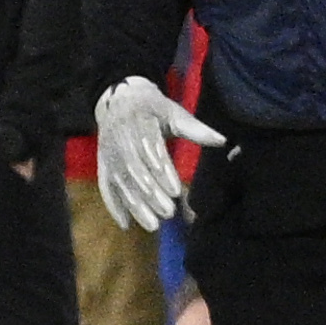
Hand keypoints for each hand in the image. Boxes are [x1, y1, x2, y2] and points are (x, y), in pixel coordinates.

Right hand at [95, 72, 220, 229]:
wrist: (119, 99)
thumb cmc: (153, 108)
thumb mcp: (174, 112)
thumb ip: (196, 129)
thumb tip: (222, 140)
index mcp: (140, 124)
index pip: (151, 151)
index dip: (162, 172)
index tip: (176, 191)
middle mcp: (120, 141)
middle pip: (135, 172)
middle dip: (151, 195)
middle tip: (168, 213)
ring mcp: (109, 155)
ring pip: (121, 184)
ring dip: (135, 206)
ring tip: (153, 225)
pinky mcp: (103, 165)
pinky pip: (106, 187)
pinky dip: (114, 206)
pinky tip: (126, 225)